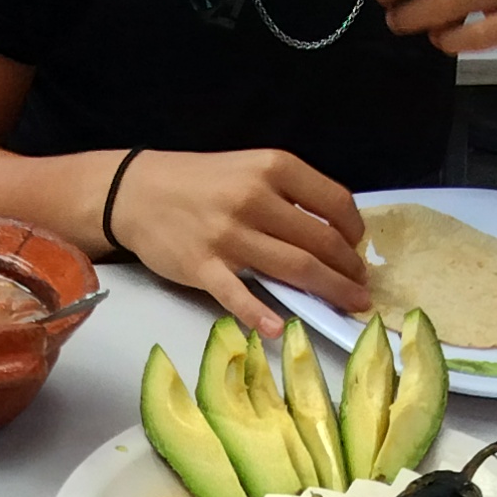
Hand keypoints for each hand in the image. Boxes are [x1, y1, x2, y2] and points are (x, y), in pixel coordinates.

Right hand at [107, 150, 368, 335]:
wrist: (136, 191)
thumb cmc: (201, 183)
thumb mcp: (250, 169)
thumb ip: (289, 195)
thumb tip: (334, 234)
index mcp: (272, 168)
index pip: (335, 202)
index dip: (355, 232)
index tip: (357, 249)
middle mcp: (254, 198)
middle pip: (320, 241)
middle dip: (349, 270)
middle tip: (360, 287)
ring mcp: (228, 234)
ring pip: (294, 268)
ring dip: (329, 291)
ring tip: (348, 305)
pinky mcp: (202, 265)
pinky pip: (238, 295)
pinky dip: (260, 314)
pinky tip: (280, 328)